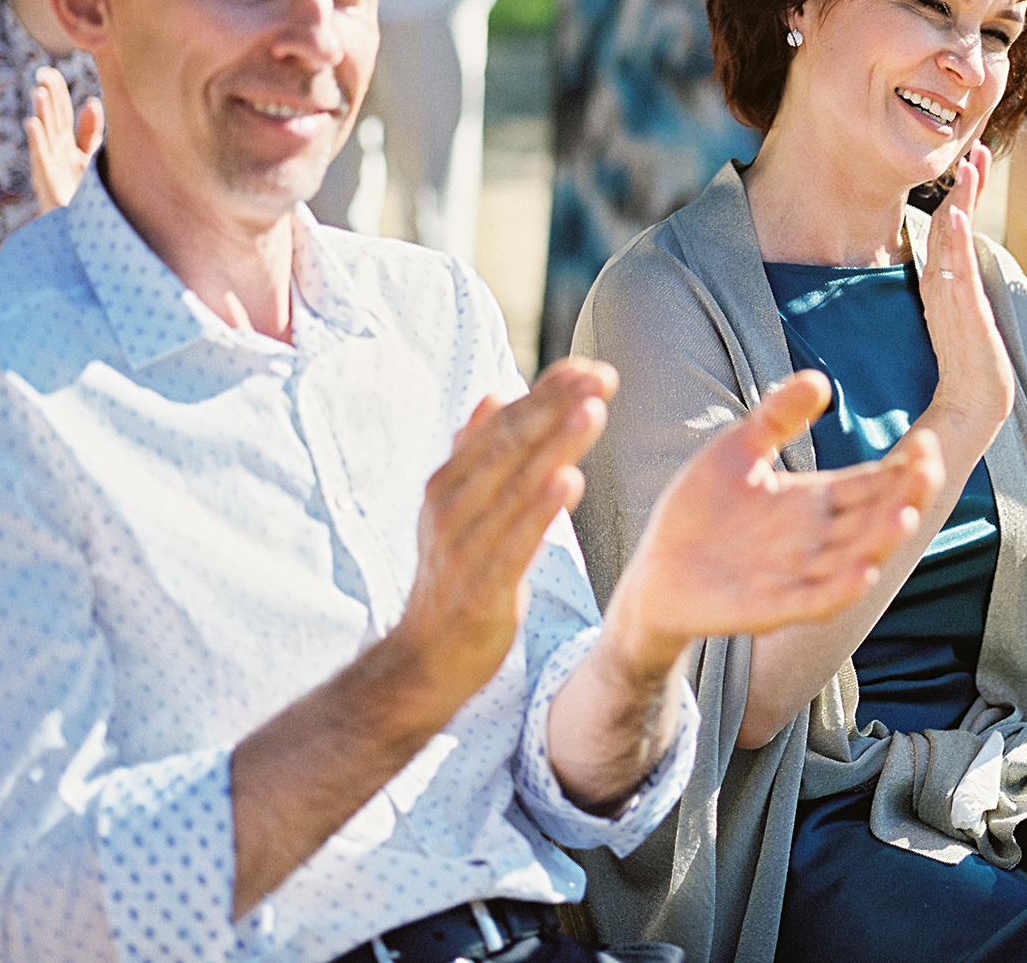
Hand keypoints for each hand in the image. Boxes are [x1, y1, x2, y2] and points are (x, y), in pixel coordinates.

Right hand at [24, 67, 102, 212]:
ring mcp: (50, 167)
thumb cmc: (83, 194)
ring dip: (42, 113)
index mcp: (65, 146)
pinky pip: (41, 158)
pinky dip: (37, 140)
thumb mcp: (89, 159)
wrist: (79, 229)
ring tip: (40, 90)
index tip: (50, 71)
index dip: (56, 93)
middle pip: (52, 120)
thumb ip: (90, 132)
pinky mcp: (48, 183)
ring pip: (45, 135)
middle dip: (48, 97)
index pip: (60, 114)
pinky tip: (32, 123)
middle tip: (44, 73)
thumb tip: (92, 100)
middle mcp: (55, 154)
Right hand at [392, 360, 617, 719]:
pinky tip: (570, 481)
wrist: (425, 659)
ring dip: (555, 445)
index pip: (501, 423)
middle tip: (601, 376)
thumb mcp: (457, 508)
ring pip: (515, 486)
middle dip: (556, 406)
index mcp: (449, 482)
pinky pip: (514, 543)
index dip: (544, 392)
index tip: (588, 366)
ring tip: (592, 410)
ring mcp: (463, 548)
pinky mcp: (482, 589)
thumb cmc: (454, 575)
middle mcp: (450, 507)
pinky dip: (540, 510)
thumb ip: (476, 452)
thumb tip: (495, 393)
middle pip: (509, 445)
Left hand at [601, 371, 943, 674]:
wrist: (652, 573)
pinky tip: (862, 571)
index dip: (902, 468)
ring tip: (906, 516)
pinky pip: (813, 600)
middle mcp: (816, 540)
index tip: (927, 442)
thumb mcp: (738, 450)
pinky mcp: (768, 607)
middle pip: (873, 518)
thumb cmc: (699, 513)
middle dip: (904, 497)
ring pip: (853, 559)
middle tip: (929, 469)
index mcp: (815, 502)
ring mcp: (796, 575)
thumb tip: (820, 379)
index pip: (872, 483)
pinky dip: (840, 589)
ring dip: (881, 541)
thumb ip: (777, 416)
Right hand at [918, 147, 1015, 440]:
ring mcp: (950, 297)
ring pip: (951, 240)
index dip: (964, 194)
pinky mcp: (961, 313)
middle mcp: (944, 284)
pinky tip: (953, 214)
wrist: (972, 405)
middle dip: (964, 187)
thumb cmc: (972, 365)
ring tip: (967, 169)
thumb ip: (966, 288)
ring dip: (958, 202)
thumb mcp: (971, 316)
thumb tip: (968, 266)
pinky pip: (954, 269)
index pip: (954, 229)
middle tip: (975, 150)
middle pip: (950, 226)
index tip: (976, 160)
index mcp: (947, 282)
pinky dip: (951, 240)